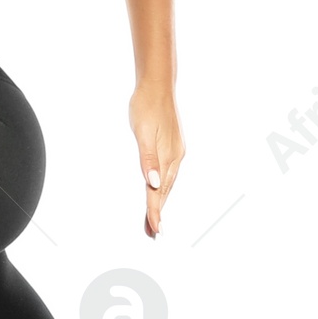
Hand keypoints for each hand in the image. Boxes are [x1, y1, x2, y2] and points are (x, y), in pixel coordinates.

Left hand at [130, 83, 183, 237]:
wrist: (157, 86)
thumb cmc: (146, 107)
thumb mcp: (142, 132)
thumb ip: (147, 159)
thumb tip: (152, 184)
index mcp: (167, 156)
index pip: (158, 191)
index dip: (155, 211)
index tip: (154, 229)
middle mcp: (175, 157)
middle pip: (165, 191)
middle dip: (158, 212)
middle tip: (153, 233)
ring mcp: (175, 152)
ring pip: (167, 184)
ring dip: (160, 201)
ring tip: (154, 219)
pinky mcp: (172, 147)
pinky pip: (168, 174)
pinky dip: (163, 187)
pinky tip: (159, 191)